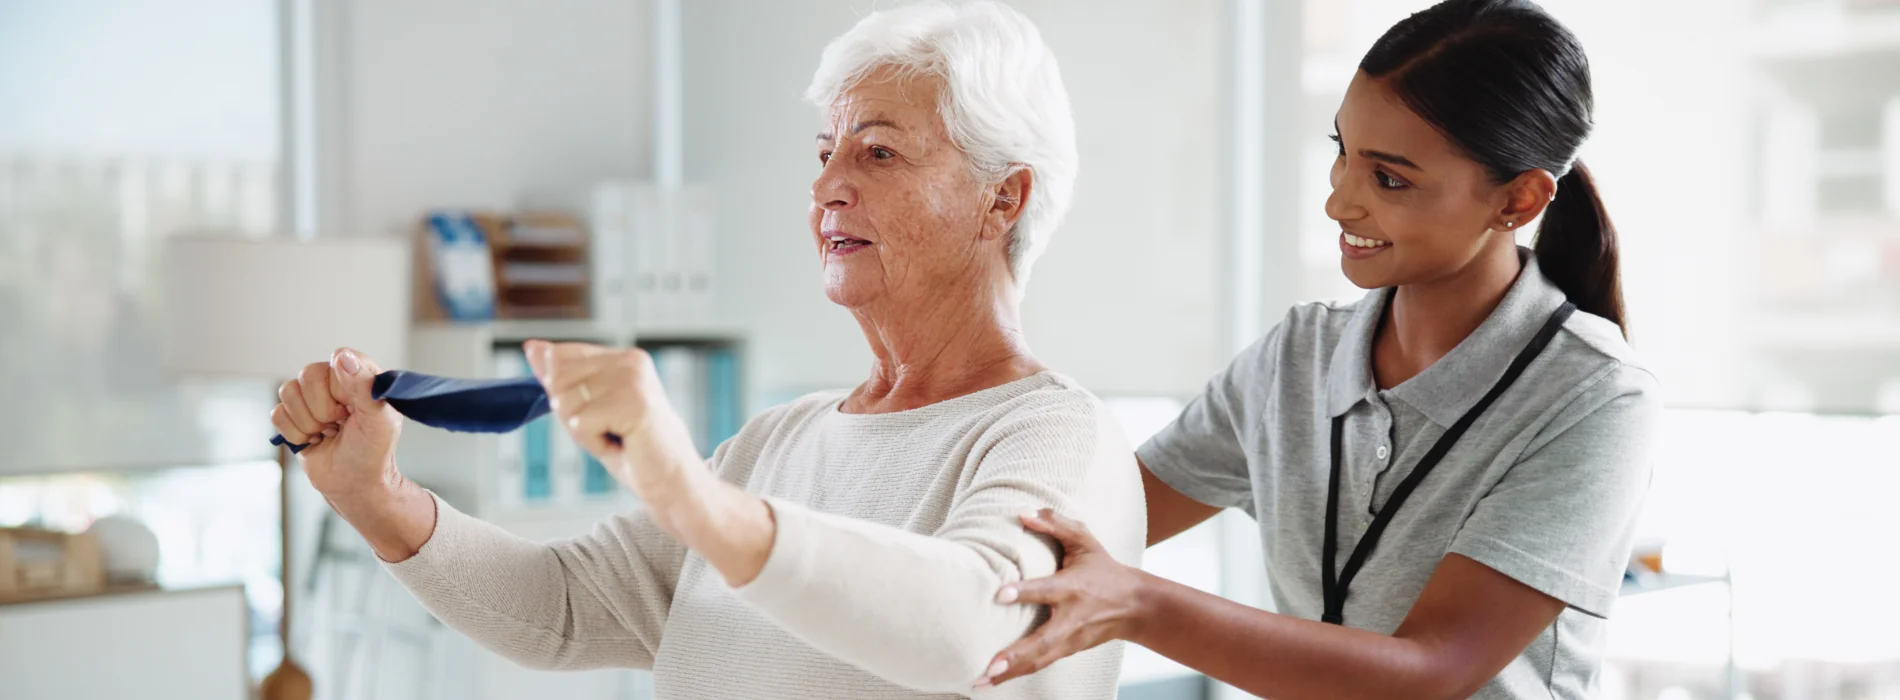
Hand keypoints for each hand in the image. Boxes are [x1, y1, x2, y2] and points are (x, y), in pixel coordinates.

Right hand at [269, 348, 404, 501]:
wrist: (353, 485)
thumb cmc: (372, 453)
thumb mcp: (379, 421)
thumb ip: (365, 386)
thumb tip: (342, 357)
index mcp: (361, 376)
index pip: (338, 359)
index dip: (340, 387)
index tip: (351, 409)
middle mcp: (335, 381)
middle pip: (308, 374)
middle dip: (323, 410)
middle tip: (340, 425)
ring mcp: (311, 398)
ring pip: (288, 392)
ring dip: (309, 423)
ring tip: (328, 433)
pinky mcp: (293, 415)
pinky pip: (277, 413)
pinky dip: (295, 433)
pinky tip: (313, 440)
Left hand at [523, 340, 700, 496]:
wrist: (671, 479)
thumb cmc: (633, 447)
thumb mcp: (589, 408)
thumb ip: (562, 377)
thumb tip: (532, 347)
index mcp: (622, 357)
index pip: (560, 356)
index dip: (563, 393)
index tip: (599, 414)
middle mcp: (630, 361)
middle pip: (557, 380)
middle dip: (572, 416)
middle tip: (609, 431)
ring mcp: (634, 380)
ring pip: (566, 403)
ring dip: (584, 433)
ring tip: (618, 437)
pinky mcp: (633, 403)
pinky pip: (580, 424)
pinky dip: (595, 444)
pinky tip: (623, 445)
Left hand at [977, 509, 1149, 688]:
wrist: (1135, 606)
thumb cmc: (1103, 569)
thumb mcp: (1085, 541)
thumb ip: (1055, 523)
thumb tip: (1022, 513)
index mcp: (1073, 588)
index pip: (1047, 590)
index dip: (1025, 592)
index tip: (1001, 595)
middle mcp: (1070, 619)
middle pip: (1042, 641)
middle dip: (1016, 655)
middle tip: (990, 666)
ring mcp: (1069, 640)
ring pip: (1038, 661)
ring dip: (1009, 674)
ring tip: (979, 682)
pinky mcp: (1066, 651)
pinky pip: (1038, 666)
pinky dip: (1016, 676)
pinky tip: (991, 682)